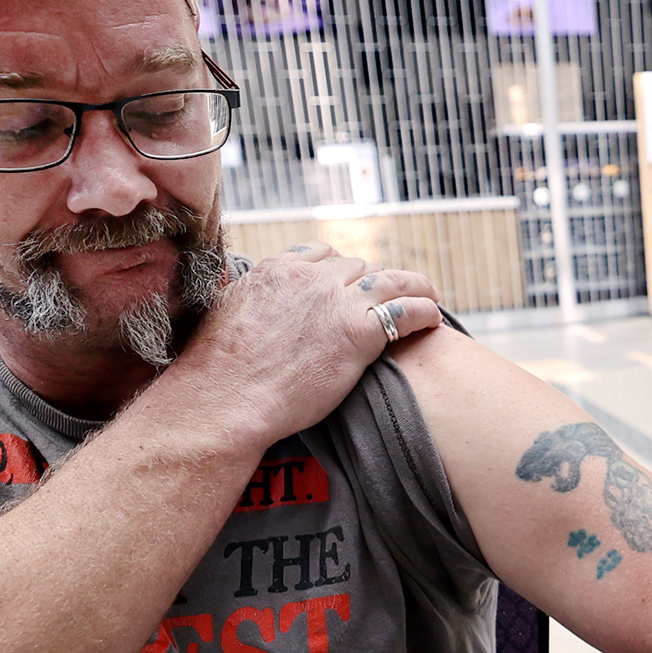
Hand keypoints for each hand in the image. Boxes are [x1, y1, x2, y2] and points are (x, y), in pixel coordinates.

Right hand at [170, 245, 443, 445]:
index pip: (321, 255)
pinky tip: (433, 319)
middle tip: (385, 303)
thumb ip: (245, 299)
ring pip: (390, 279)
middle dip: (372, 283)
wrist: (225, 397)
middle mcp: (311, 278)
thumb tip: (244, 302)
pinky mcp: (361, 332)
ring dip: (412, 286)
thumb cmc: (217, 372)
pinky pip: (408, 309)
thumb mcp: (225, 314)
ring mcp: (338, 301)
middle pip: (358, 267)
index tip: (347, 285)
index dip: (338, 271)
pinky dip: (425, 310)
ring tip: (427, 296)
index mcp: (277, 270)